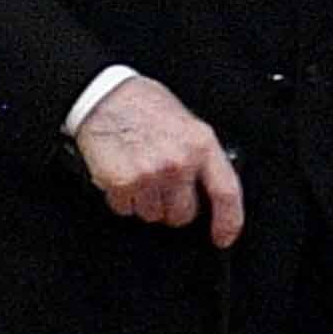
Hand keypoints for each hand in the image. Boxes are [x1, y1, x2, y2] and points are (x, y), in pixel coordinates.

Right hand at [76, 75, 249, 243]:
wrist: (103, 96)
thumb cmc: (143, 105)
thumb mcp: (186, 123)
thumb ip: (199, 155)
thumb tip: (205, 185)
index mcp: (202, 145)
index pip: (226, 193)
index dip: (229, 221)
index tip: (223, 237)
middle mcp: (179, 162)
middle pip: (183, 214)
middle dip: (172, 207)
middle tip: (161, 187)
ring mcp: (150, 175)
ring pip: (153, 215)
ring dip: (145, 202)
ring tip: (139, 173)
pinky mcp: (122, 183)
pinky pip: (125, 209)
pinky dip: (122, 199)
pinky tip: (122, 174)